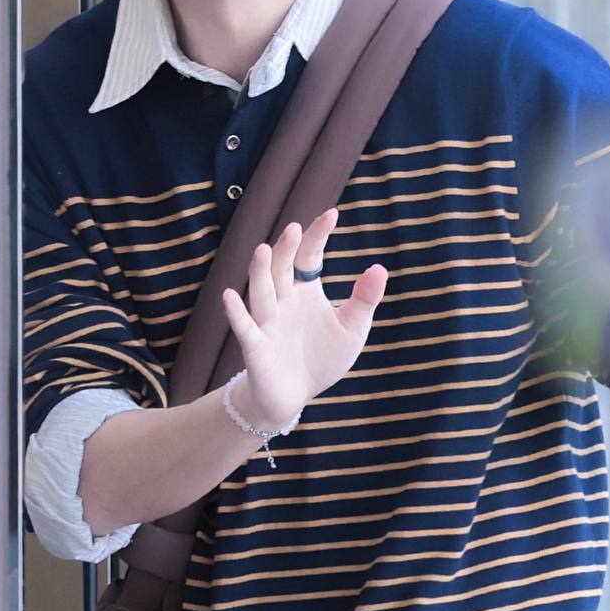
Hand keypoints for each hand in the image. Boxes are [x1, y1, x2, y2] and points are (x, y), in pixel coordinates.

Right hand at [221, 209, 387, 428]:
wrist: (295, 397)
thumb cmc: (322, 358)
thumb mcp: (352, 329)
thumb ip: (363, 300)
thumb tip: (379, 267)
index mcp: (306, 291)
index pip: (310, 257)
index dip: (317, 236)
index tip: (331, 213)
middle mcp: (283, 300)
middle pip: (282, 269)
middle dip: (286, 250)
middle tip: (294, 229)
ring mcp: (267, 322)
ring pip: (262, 292)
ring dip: (261, 272)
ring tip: (263, 250)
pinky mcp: (256, 347)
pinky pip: (245, 327)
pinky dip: (236, 313)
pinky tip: (229, 295)